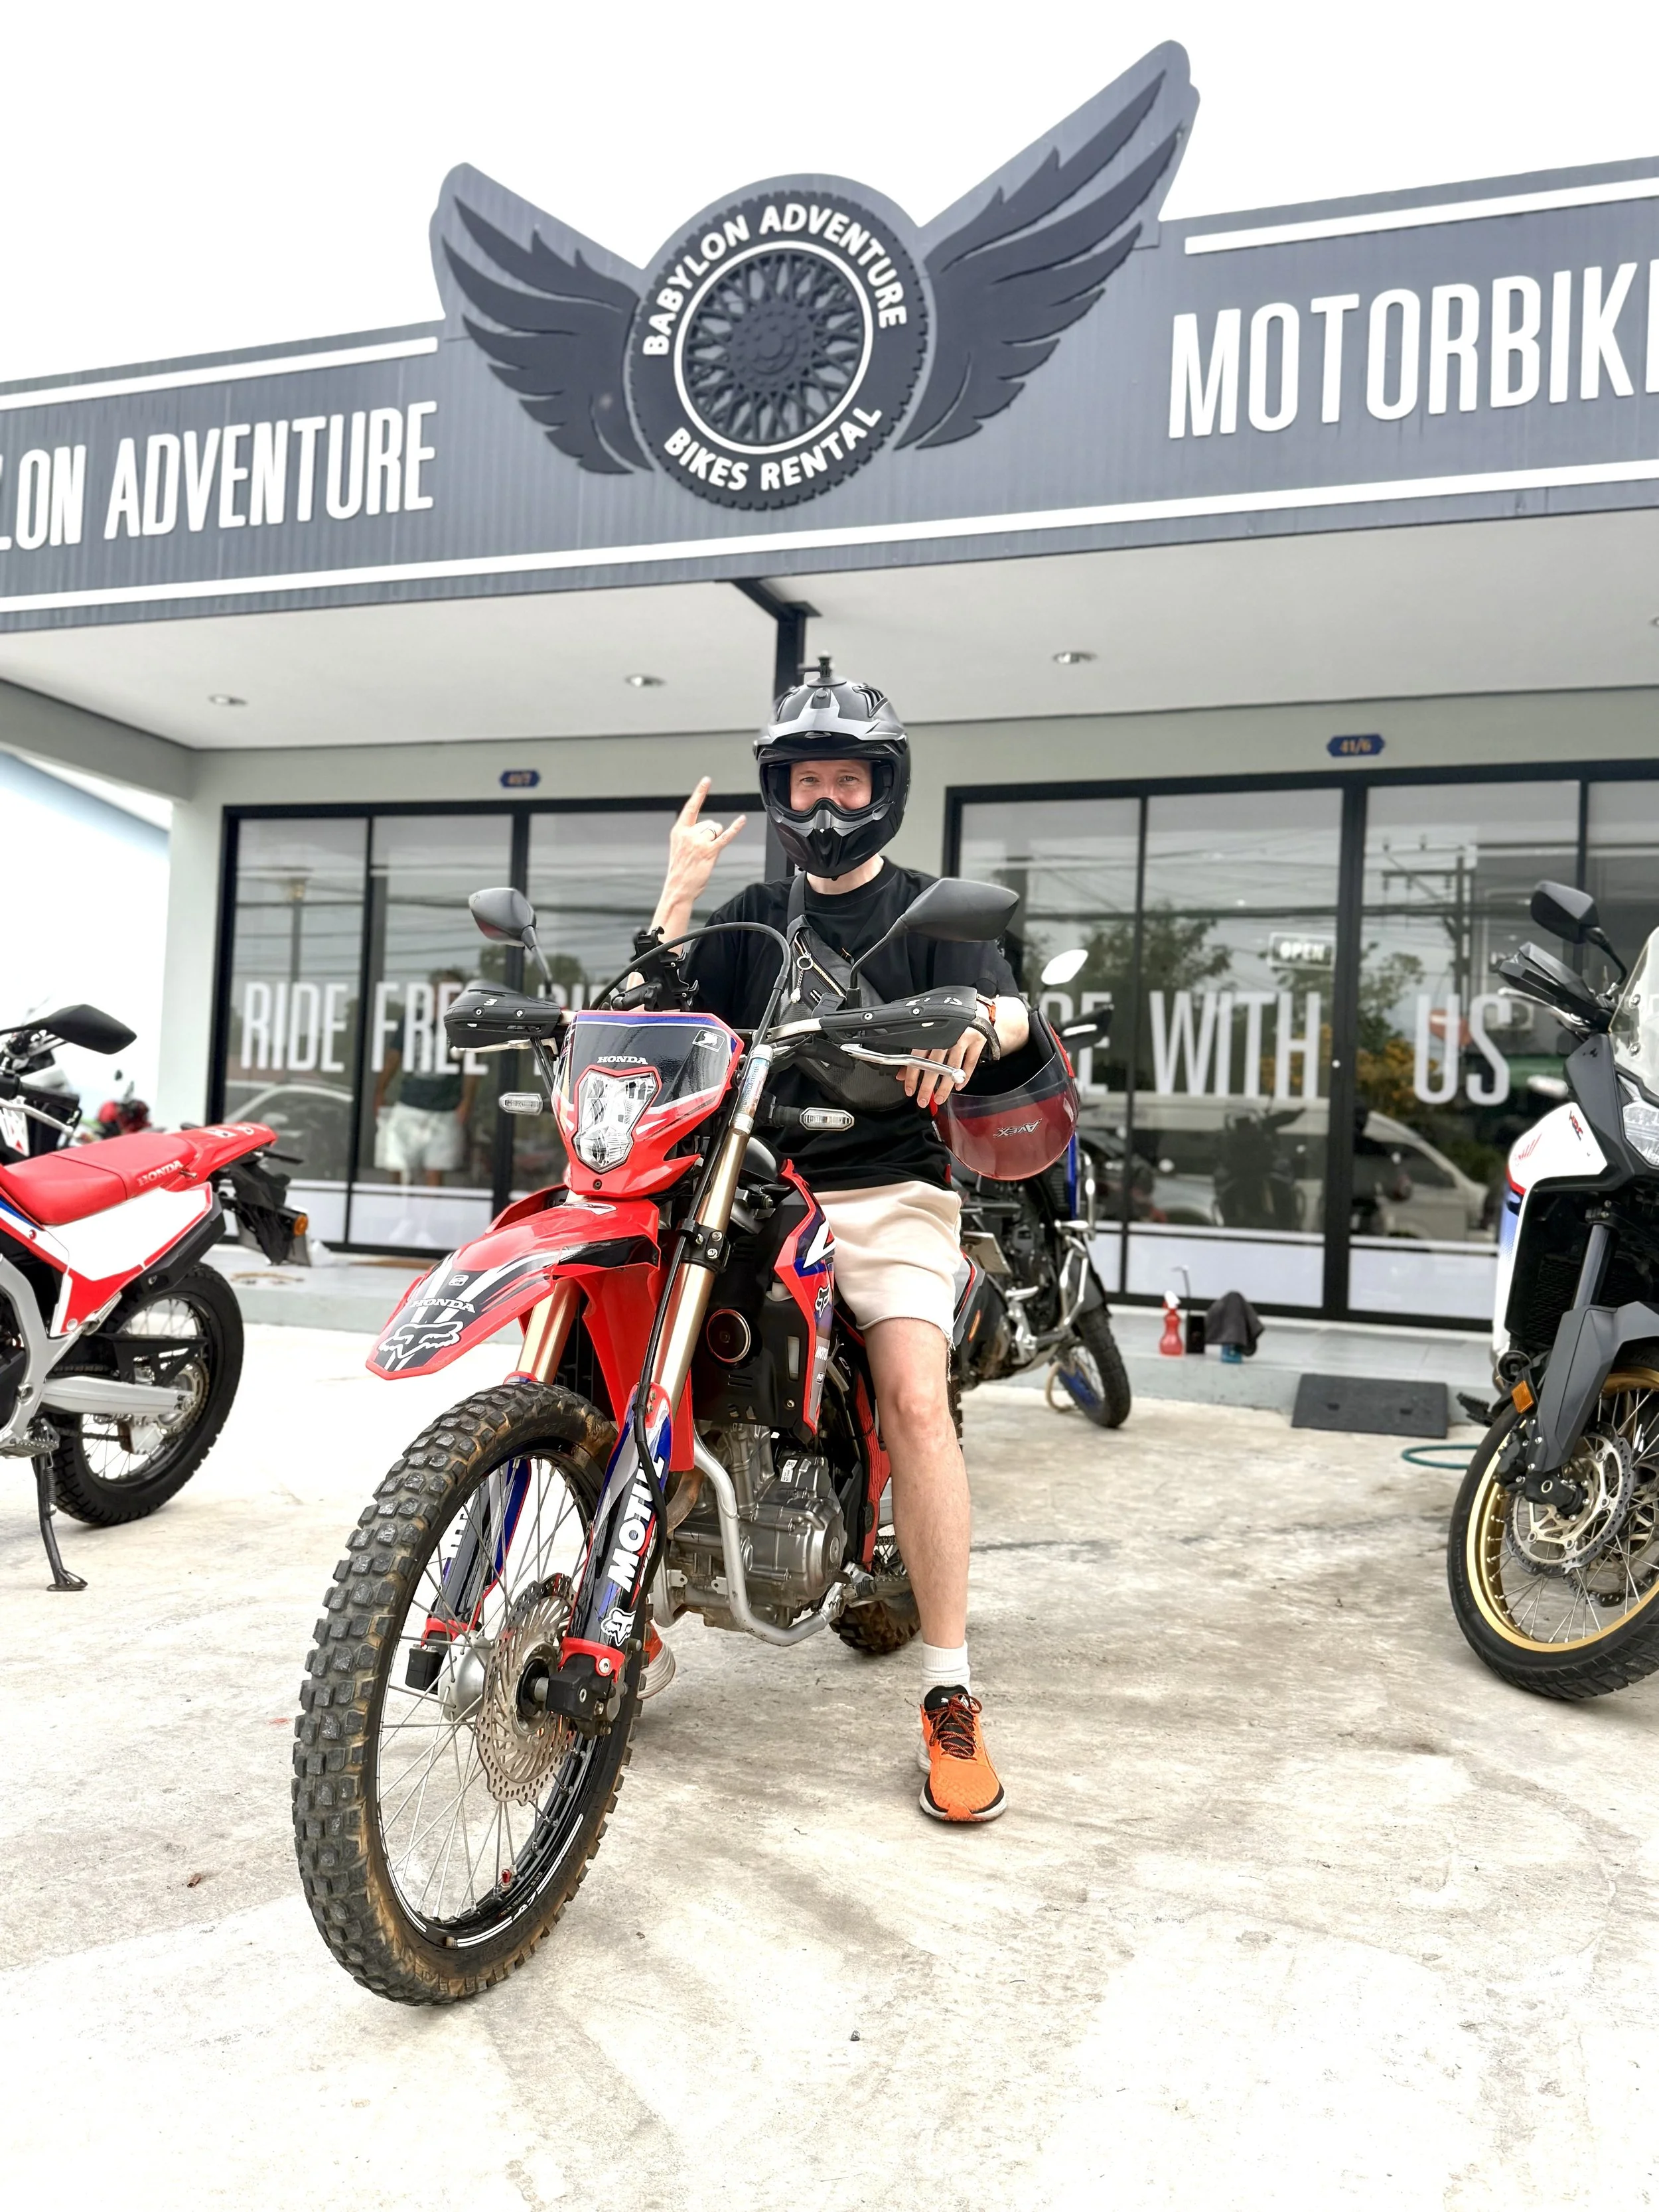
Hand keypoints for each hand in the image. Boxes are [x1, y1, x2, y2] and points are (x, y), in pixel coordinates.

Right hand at [660, 779, 747, 915]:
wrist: (678, 888)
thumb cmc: (680, 870)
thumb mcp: (680, 847)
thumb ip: (691, 834)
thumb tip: (712, 828)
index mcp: (679, 831)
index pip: (691, 807)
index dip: (699, 793)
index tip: (707, 781)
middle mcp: (688, 834)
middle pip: (709, 823)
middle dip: (711, 834)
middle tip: (701, 850)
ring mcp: (699, 843)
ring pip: (716, 830)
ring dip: (716, 840)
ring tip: (706, 853)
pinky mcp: (709, 852)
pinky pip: (725, 837)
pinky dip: (735, 828)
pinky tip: (742, 820)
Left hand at [905, 1026, 985, 1110]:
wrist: (975, 1010)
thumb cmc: (950, 1025)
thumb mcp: (932, 1036)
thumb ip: (917, 1055)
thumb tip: (902, 1076)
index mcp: (932, 1032)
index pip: (918, 1056)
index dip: (912, 1075)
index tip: (910, 1090)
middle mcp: (947, 1035)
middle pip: (935, 1064)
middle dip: (927, 1086)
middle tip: (922, 1100)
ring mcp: (963, 1038)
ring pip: (953, 1067)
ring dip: (945, 1086)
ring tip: (939, 1098)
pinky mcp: (978, 1041)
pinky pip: (971, 1063)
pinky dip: (965, 1077)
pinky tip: (958, 1087)